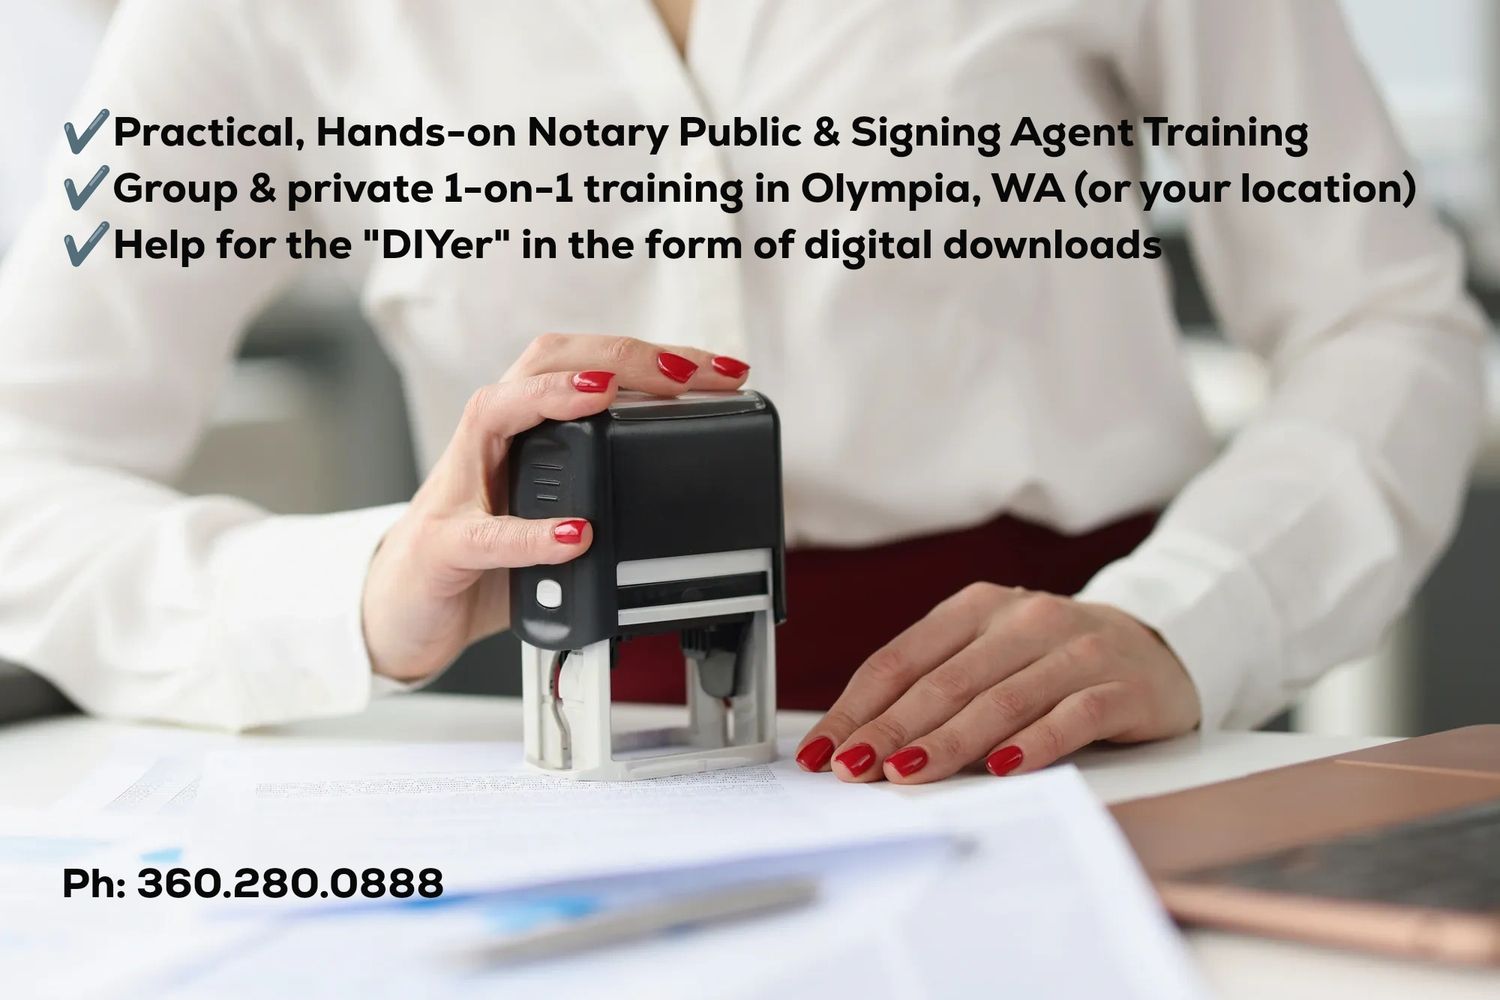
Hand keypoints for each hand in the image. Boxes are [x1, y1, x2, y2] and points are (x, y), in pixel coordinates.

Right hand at [362, 334, 750, 681]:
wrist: (400, 614)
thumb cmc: (481, 559)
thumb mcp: (552, 514)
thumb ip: (602, 493)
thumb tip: (688, 485)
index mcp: (523, 430)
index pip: (585, 364)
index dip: (651, 357)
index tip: (718, 369)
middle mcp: (488, 442)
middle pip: (545, 362)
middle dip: (620, 357)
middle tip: (686, 370)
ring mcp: (459, 489)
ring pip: (496, 411)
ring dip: (556, 397)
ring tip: (609, 396)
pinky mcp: (441, 547)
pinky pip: (484, 535)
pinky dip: (531, 533)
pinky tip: (576, 532)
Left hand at [792, 585, 1200, 781]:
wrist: (1159, 642)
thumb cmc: (1054, 659)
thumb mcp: (989, 655)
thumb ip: (935, 686)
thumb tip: (860, 740)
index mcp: (976, 608)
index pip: (901, 660)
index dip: (857, 707)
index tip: (822, 750)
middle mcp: (1023, 620)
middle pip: (944, 682)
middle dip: (890, 730)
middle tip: (853, 769)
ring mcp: (1075, 650)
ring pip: (1001, 699)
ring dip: (948, 742)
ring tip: (908, 774)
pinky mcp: (1122, 685)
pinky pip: (1074, 716)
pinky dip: (1035, 743)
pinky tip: (1004, 767)